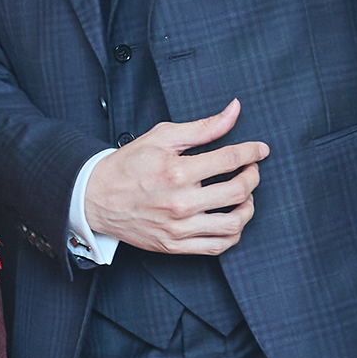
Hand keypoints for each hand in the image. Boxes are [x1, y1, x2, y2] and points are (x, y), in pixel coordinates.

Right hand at [81, 99, 268, 254]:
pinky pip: (217, 246)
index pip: (230, 159)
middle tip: (251, 169)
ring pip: (233, 224)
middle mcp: (180, 202)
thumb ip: (202, 127)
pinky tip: (232, 218)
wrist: (96, 198)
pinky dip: (233, 233)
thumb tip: (234, 111)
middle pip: (237, 191)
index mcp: (177, 171)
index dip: (253, 152)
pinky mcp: (175, 245)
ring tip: (244, 196)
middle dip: (253, 176)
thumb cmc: (128, 165)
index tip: (260, 150)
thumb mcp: (162, 137)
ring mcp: (178, 228)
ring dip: (248, 207)